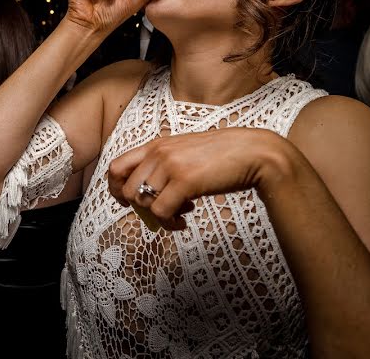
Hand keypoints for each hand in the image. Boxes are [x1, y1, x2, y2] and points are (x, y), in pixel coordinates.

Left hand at [107, 128, 290, 229]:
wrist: (254, 152)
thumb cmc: (221, 156)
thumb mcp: (184, 153)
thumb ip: (163, 166)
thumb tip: (145, 195)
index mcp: (155, 145)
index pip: (115, 167)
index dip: (115, 189)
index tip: (127, 202)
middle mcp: (158, 153)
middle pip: (126, 190)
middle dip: (140, 209)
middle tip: (162, 212)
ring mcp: (170, 165)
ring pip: (143, 203)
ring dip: (159, 217)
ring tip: (180, 215)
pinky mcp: (185, 180)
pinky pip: (162, 212)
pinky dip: (170, 224)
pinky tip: (185, 221)